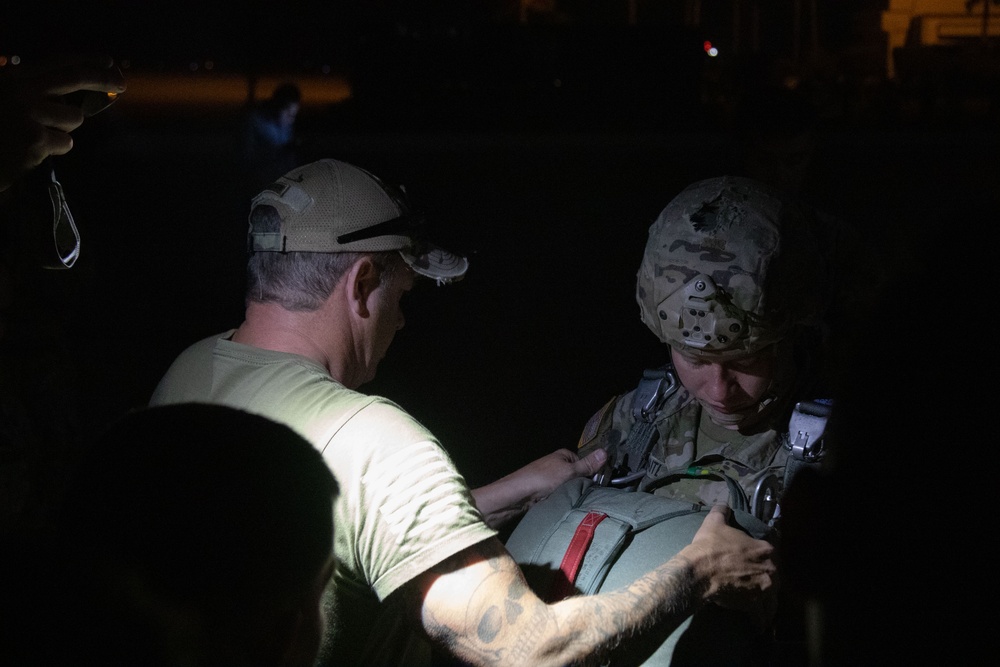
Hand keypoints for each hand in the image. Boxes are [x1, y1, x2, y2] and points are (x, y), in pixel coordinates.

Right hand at [0, 55, 125, 191]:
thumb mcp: (10, 98)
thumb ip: (38, 91)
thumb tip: (81, 95)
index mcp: (13, 76)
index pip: (58, 60)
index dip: (88, 60)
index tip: (110, 62)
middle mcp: (20, 89)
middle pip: (74, 76)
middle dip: (103, 79)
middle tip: (122, 84)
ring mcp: (27, 113)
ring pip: (73, 118)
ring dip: (63, 129)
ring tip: (37, 135)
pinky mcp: (35, 139)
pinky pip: (65, 143)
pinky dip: (55, 149)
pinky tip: (31, 150)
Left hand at [471, 447, 607, 527]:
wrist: (518, 494)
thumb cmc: (544, 479)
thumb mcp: (569, 471)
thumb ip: (587, 465)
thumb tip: (606, 451)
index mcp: (563, 455)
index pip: (584, 463)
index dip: (591, 473)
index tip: (598, 485)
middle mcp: (556, 464)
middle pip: (577, 475)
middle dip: (582, 485)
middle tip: (588, 496)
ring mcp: (550, 477)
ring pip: (568, 486)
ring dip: (572, 493)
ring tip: (578, 503)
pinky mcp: (544, 490)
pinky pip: (560, 494)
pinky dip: (563, 499)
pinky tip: (567, 506)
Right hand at [683, 504, 777, 625]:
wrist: (698, 573)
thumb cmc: (709, 547)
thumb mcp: (714, 523)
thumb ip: (722, 511)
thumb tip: (723, 504)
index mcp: (766, 549)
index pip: (774, 551)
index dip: (765, 556)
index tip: (758, 559)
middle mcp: (771, 570)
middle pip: (775, 575)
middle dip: (768, 578)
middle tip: (757, 581)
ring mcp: (765, 589)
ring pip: (773, 596)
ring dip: (768, 600)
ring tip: (761, 604)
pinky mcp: (755, 604)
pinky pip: (762, 614)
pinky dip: (760, 619)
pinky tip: (758, 623)